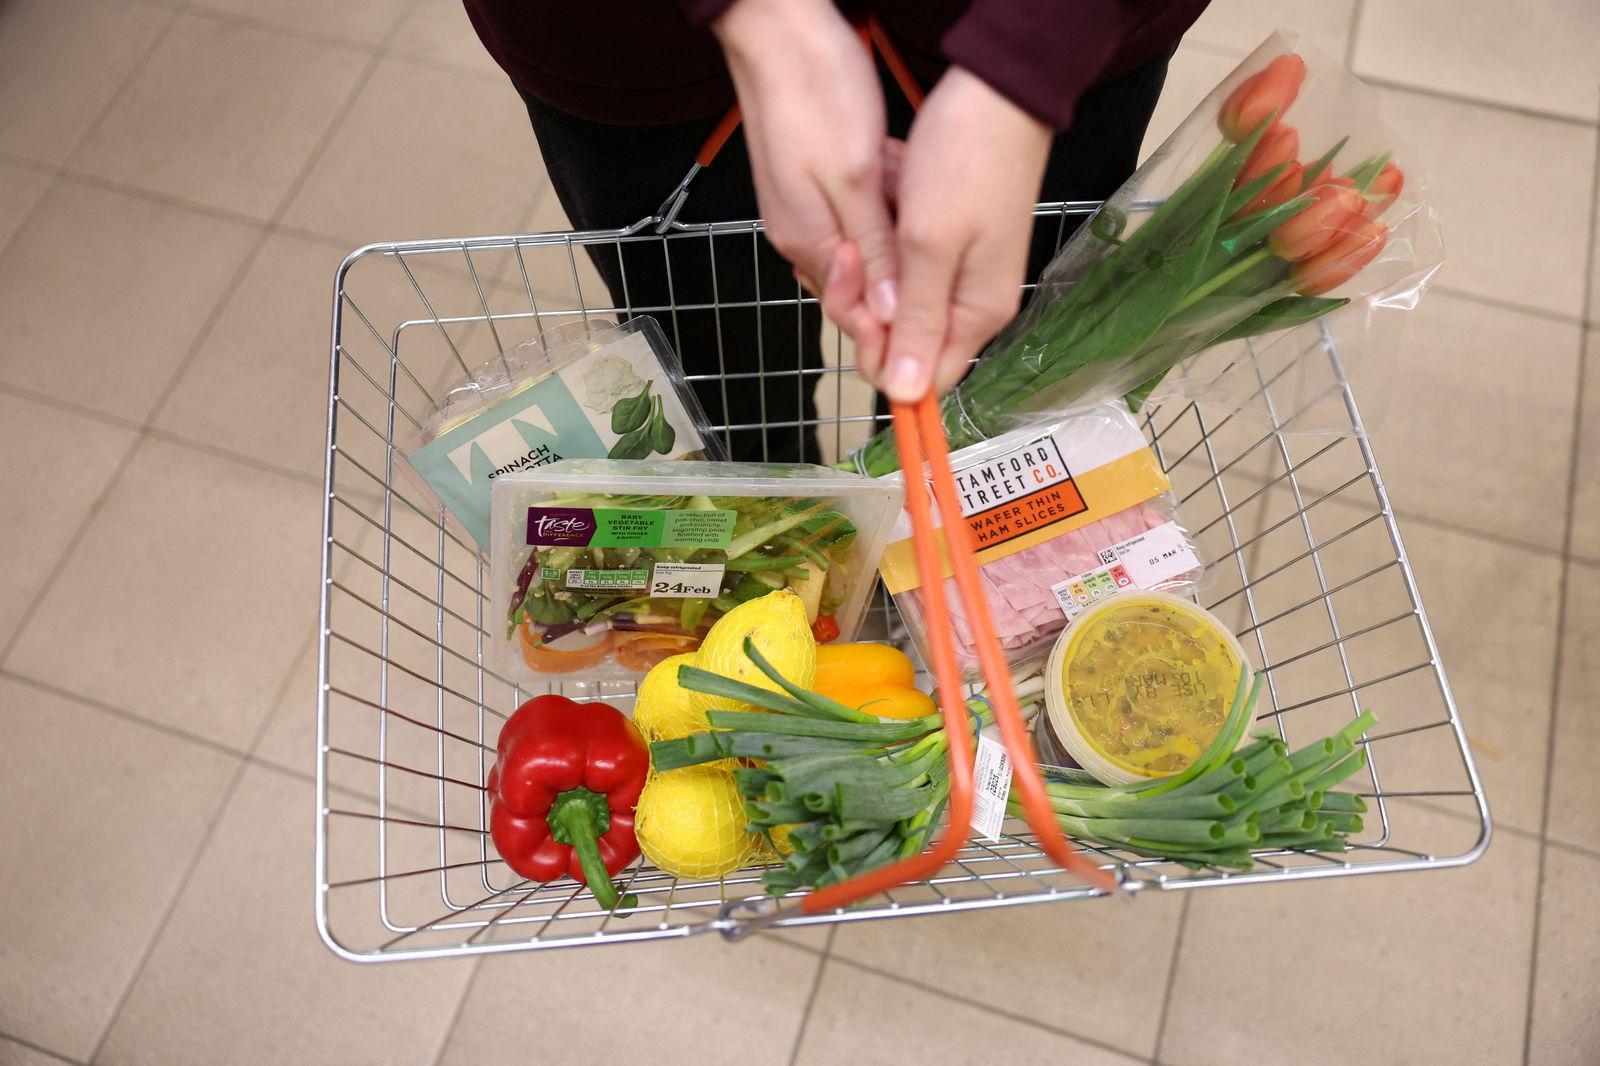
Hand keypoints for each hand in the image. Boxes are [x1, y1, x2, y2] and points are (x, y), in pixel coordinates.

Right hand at [713, 0, 898, 368]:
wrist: (778, 30)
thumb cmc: (814, 94)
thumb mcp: (855, 179)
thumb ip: (874, 250)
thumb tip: (890, 313)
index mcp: (806, 242)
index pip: (854, 310)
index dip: (894, 309)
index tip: (929, 279)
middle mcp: (801, 234)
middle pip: (863, 278)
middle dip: (899, 251)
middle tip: (918, 206)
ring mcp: (805, 208)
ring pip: (866, 241)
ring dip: (893, 217)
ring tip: (902, 173)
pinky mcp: (813, 183)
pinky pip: (857, 209)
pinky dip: (881, 192)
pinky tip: (890, 160)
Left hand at [877, 66, 1052, 401]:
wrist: (996, 93)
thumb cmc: (964, 160)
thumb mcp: (930, 245)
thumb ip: (917, 320)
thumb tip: (906, 396)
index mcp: (975, 315)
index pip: (922, 382)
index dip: (881, 362)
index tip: (859, 312)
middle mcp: (974, 306)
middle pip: (909, 347)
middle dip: (871, 313)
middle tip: (852, 256)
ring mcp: (965, 278)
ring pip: (903, 309)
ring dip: (875, 279)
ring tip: (868, 226)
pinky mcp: (953, 250)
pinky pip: (909, 275)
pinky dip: (887, 254)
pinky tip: (882, 216)